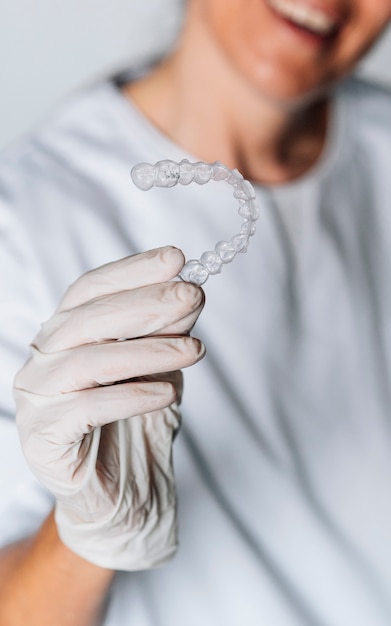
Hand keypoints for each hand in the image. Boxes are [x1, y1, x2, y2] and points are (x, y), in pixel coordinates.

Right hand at [14, 246, 204, 569]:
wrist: (125, 494)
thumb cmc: (138, 424)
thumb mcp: (160, 368)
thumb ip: (167, 332)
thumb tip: (190, 290)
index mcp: (65, 334)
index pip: (92, 288)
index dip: (132, 270)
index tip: (177, 258)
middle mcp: (43, 358)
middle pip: (88, 317)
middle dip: (147, 303)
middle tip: (193, 295)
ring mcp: (37, 397)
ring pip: (89, 360)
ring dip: (149, 350)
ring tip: (196, 350)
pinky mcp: (42, 437)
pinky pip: (87, 407)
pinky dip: (133, 395)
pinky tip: (168, 394)